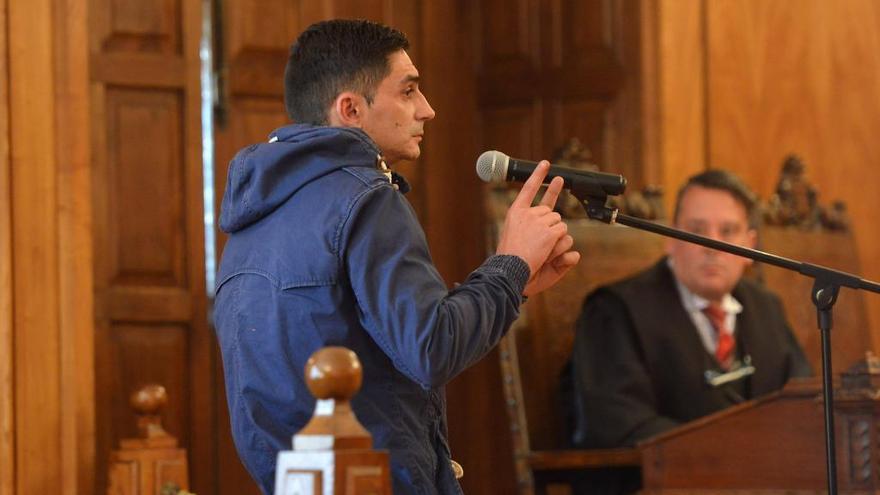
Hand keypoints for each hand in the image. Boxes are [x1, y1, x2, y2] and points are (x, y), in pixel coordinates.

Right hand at [495, 161, 579, 293]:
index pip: (529, 189)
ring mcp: (538, 221)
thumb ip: (529, 224)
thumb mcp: (514, 235)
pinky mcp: (549, 231)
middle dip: (550, 226)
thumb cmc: (511, 258)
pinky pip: (563, 232)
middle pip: (551, 212)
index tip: (546, 164)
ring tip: (540, 248)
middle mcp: (527, 213)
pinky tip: (546, 250)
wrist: (509, 269)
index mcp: (515, 212)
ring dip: (555, 236)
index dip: (538, 175)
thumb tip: (549, 217)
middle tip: (538, 242)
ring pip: (559, 222)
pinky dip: (559, 242)